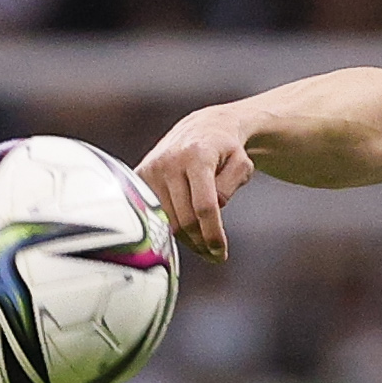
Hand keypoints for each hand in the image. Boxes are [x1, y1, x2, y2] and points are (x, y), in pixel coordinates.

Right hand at [137, 108, 257, 262]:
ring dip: (186, 240)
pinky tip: (185, 234)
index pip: (204, 206)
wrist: (201, 127)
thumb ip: (230, 187)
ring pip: (167, 221)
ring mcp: (152, 169)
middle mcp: (170, 161)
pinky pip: (153, 214)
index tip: (221, 252)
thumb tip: (211, 211)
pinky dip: (170, 228)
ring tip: (203, 247)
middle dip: (201, 242)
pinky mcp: (140, 176)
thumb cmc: (226, 150)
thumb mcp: (242, 164)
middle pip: (184, 218)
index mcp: (197, 156)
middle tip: (215, 255)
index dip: (212, 234)